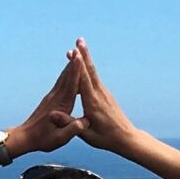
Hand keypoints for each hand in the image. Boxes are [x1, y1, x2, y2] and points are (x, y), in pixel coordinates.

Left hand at [11, 51, 80, 155]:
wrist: (24, 138)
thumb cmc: (43, 140)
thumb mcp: (59, 139)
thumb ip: (72, 129)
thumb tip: (84, 121)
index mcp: (61, 107)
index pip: (70, 86)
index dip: (76, 71)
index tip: (80, 58)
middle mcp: (56, 98)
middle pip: (66, 77)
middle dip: (74, 62)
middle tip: (79, 47)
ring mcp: (52, 97)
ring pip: (63, 78)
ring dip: (70, 65)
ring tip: (76, 53)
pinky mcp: (50, 99)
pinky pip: (61, 82)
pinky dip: (66, 74)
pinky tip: (69, 70)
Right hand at [69, 39, 136, 153]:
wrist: (126, 138)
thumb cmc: (105, 138)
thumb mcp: (86, 134)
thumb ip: (69, 123)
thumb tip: (53, 114)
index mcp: (93, 103)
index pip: (84, 81)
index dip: (78, 66)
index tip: (74, 52)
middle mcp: (100, 94)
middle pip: (90, 71)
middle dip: (84, 55)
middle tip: (79, 40)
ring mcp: (104, 93)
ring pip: (93, 72)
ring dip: (86, 59)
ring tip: (79, 46)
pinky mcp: (106, 95)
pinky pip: (95, 78)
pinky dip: (88, 69)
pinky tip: (84, 64)